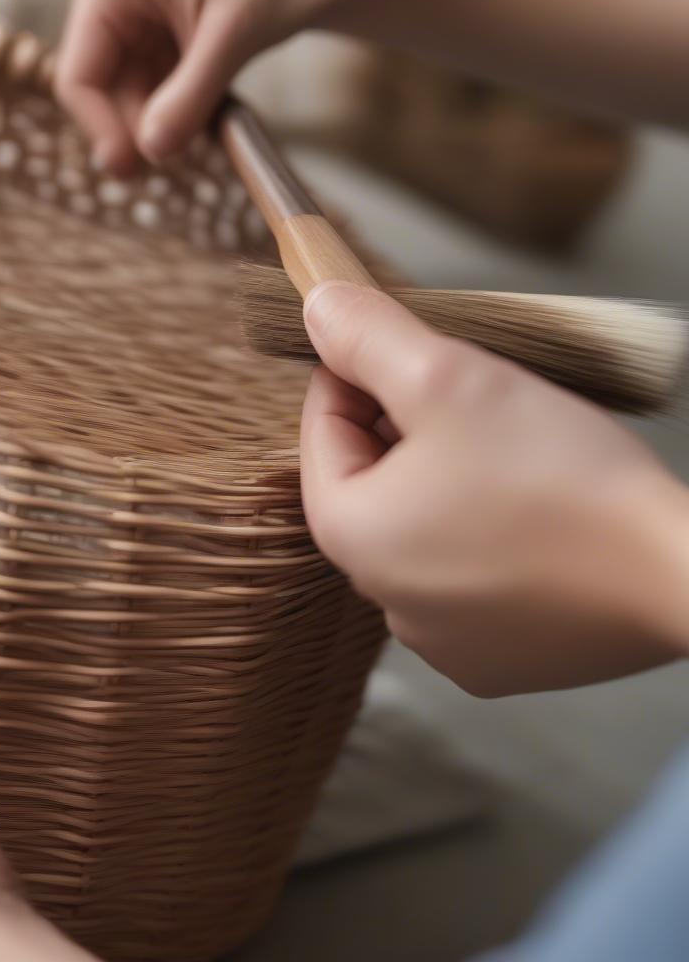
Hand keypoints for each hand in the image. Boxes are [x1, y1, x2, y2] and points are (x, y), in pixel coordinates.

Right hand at [55, 0, 378, 172]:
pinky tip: (208, 119)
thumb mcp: (234, 33)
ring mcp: (145, 10)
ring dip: (162, 121)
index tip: (135, 170)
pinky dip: (181, 108)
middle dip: (138, 126)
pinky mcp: (172, 28)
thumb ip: (188, 96)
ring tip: (202, 137)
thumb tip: (151, 154)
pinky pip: (160, 84)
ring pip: (133, 90)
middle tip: (177, 162)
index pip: (81, 72)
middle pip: (105, 86)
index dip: (102, 128)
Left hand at [300, 283, 688, 697]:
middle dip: (408, 426)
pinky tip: (534, 515)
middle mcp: (380, 600)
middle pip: (373, 478)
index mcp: (349, 534)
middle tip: (472, 394)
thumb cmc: (558, 474)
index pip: (324, 425)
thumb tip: (317, 309)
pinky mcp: (498, 661)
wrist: (678, 575)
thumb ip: (367, 337)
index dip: (359, 370)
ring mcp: (440, 639)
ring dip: (449, 479)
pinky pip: (470, 578)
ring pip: (423, 527)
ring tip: (510, 452)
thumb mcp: (447, 379)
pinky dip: (487, 538)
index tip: (407, 344)